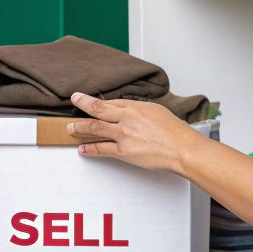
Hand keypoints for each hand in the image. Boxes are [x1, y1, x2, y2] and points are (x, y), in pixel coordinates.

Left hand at [67, 92, 205, 174]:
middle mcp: (126, 118)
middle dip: (83, 104)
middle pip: (98, 109)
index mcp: (136, 107)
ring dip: (79, 128)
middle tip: (74, 101)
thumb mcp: (158, 112)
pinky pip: (101, 149)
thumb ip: (142, 111)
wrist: (182, 148)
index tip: (89, 99)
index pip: (111, 102)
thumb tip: (133, 113)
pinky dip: (89, 149)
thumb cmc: (176, 132)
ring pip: (94, 128)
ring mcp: (123, 134)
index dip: (98, 101)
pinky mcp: (123, 151)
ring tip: (70, 129)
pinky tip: (82, 149)